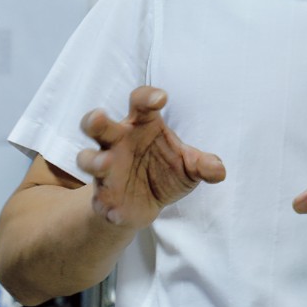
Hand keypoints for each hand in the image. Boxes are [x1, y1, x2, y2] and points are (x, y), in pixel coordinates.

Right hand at [74, 86, 225, 230]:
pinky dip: (105, 202)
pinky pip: (99, 196)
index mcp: (141, 124)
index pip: (140, 101)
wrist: (147, 204)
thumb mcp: (190, 166)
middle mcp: (118, 141)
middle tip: (99, 117)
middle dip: (95, 119)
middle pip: (98, 124)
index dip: (148, 96)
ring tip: (106, 162)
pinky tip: (115, 210)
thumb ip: (203, 164)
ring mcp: (105, 168)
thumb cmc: (166, 170)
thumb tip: (218, 170)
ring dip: (94, 160)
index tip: (161, 98)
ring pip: (87, 158)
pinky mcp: (102, 194)